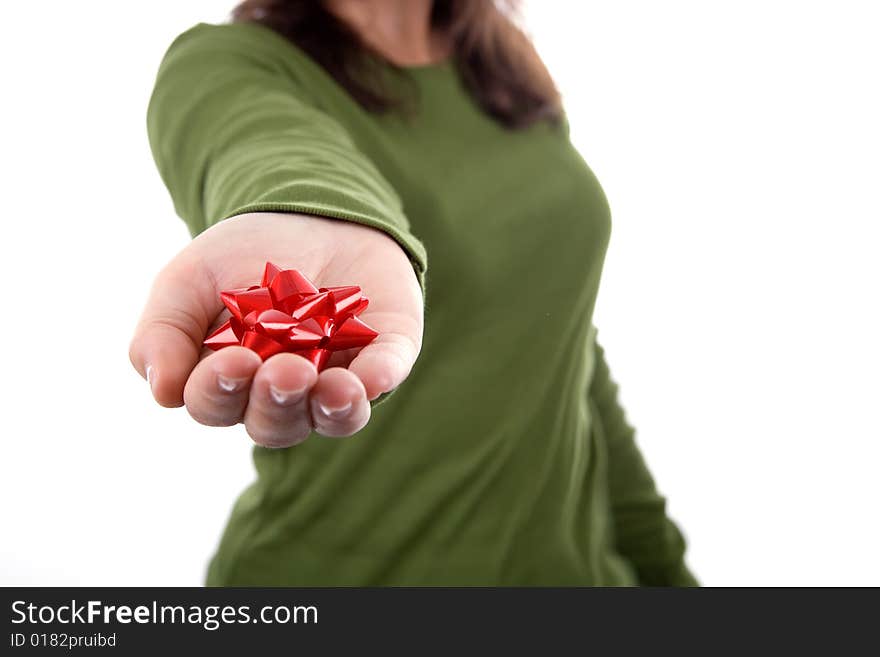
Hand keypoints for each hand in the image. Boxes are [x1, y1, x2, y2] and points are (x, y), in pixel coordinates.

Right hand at [129, 212, 422, 446]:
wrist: (309, 211)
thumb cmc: (241, 255)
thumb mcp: (188, 280)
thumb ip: (163, 331)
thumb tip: (163, 392)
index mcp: (230, 381)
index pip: (216, 404)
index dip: (220, 390)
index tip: (233, 360)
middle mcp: (283, 394)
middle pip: (274, 423)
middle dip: (275, 401)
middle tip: (282, 370)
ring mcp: (337, 378)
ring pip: (333, 417)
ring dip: (331, 409)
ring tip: (332, 389)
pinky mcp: (384, 354)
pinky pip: (385, 376)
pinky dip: (380, 377)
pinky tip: (375, 374)